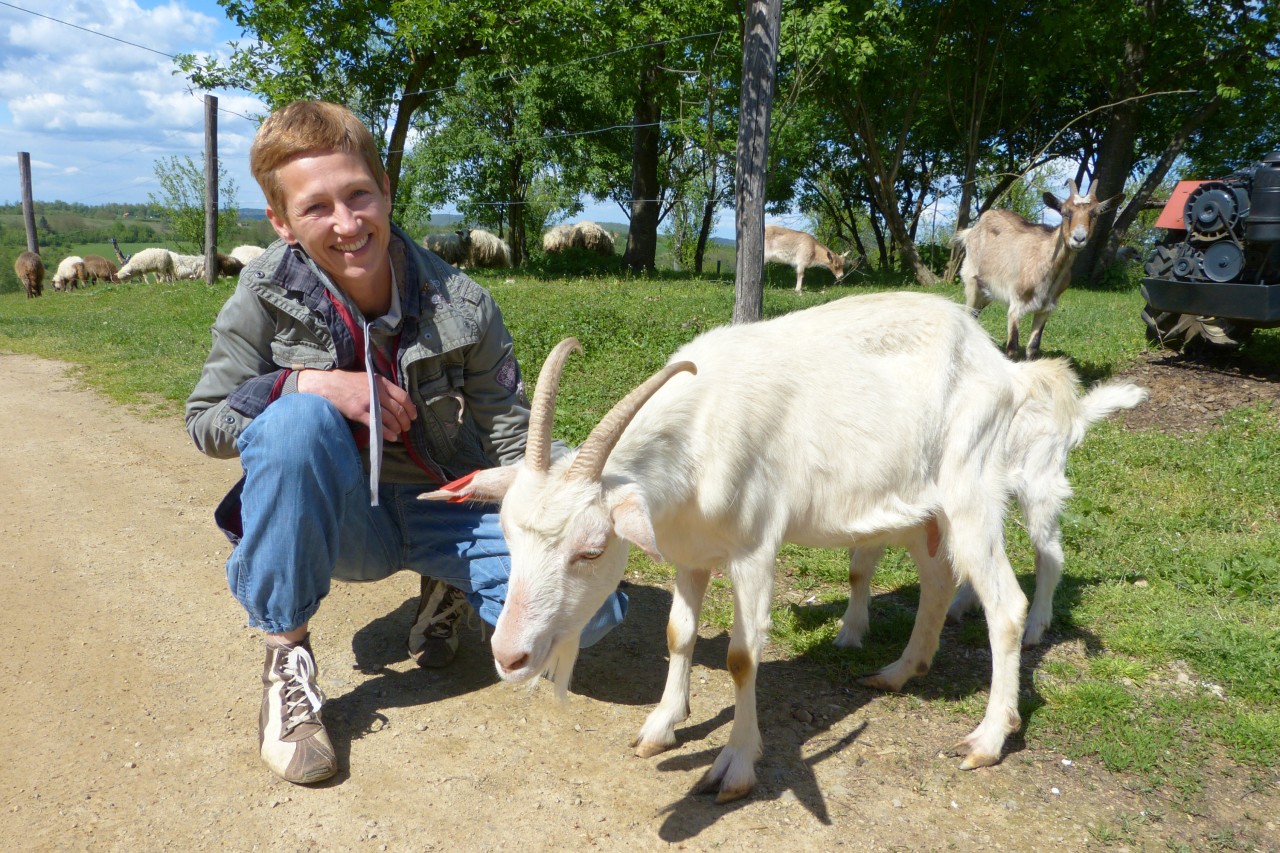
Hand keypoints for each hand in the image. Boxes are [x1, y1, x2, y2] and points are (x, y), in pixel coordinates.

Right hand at [295, 369, 415, 440]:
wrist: (328, 384)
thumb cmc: (349, 382)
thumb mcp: (369, 378)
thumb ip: (382, 388)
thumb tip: (396, 402)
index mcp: (381, 382)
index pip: (403, 396)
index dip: (411, 408)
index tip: (414, 416)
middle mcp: (377, 392)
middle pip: (399, 409)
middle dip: (406, 421)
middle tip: (407, 427)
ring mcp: (368, 402)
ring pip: (390, 418)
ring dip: (398, 428)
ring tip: (399, 432)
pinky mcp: (359, 412)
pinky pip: (378, 425)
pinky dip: (387, 433)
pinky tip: (392, 437)